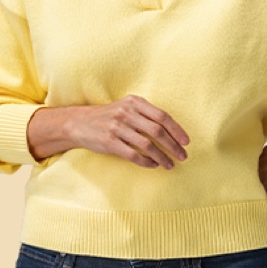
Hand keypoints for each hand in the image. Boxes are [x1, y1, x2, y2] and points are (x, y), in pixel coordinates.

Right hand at [66, 94, 189, 168]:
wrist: (80, 122)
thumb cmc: (110, 116)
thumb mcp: (127, 107)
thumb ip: (146, 113)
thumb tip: (172, 130)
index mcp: (134, 102)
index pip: (162, 116)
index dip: (176, 130)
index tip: (186, 142)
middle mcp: (126, 113)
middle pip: (157, 131)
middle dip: (173, 146)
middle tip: (182, 156)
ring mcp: (117, 127)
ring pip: (147, 145)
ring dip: (162, 157)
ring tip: (170, 164)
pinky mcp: (109, 142)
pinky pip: (133, 155)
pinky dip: (146, 162)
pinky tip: (153, 165)